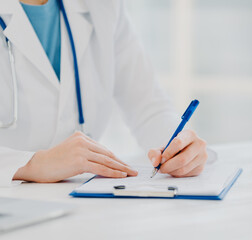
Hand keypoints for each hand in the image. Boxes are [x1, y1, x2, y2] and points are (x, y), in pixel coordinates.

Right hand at [13, 132, 137, 182]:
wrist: (38, 165)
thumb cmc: (55, 161)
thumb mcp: (72, 151)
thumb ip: (86, 152)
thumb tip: (104, 162)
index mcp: (81, 137)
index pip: (103, 149)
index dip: (116, 158)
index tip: (125, 164)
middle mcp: (83, 141)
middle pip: (107, 154)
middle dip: (122, 163)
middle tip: (132, 169)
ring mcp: (81, 150)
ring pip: (106, 160)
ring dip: (120, 168)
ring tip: (130, 173)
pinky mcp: (79, 161)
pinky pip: (100, 168)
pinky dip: (112, 172)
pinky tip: (120, 175)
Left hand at [147, 129, 207, 176]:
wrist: (185, 151)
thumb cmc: (173, 147)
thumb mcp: (163, 146)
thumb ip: (155, 152)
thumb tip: (156, 162)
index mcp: (190, 134)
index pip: (178, 143)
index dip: (168, 153)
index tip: (161, 159)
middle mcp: (199, 144)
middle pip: (182, 159)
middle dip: (168, 166)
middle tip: (160, 168)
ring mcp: (202, 156)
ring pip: (184, 169)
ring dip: (171, 171)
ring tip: (166, 169)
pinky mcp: (201, 167)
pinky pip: (186, 175)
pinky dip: (177, 175)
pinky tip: (174, 170)